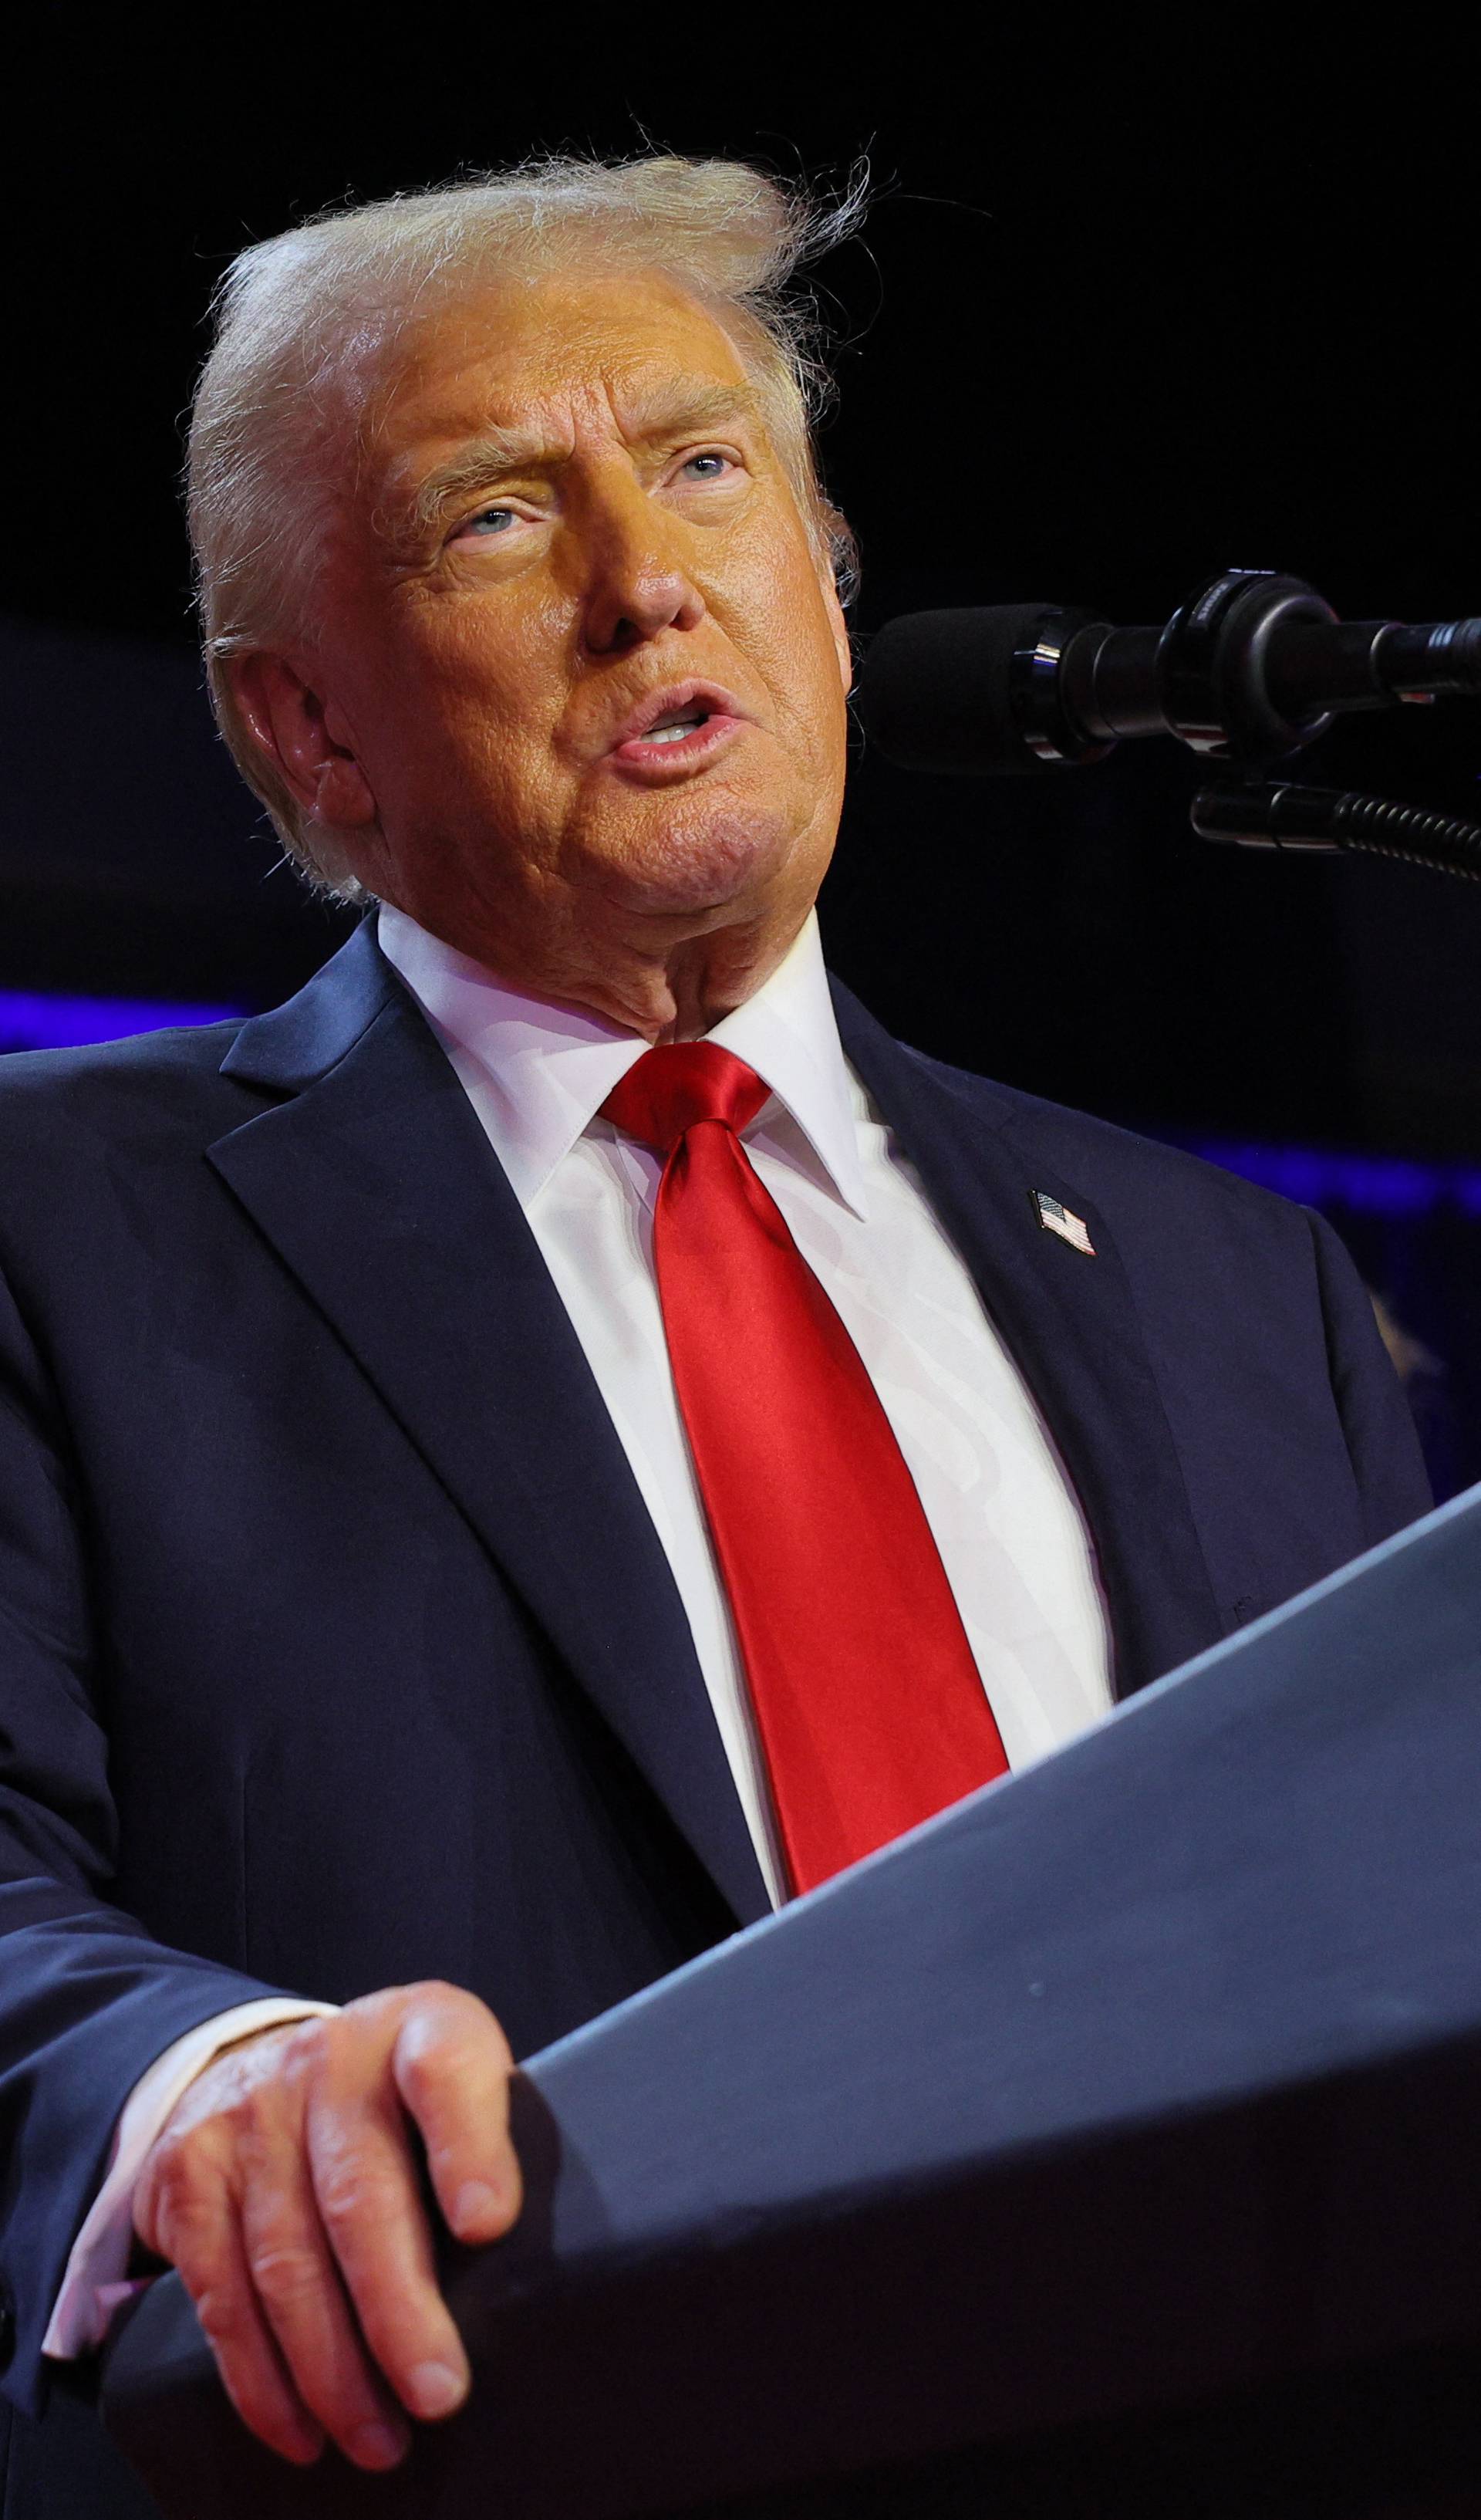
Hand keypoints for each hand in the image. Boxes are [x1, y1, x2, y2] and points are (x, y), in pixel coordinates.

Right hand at [133, 1981, 521, 2471]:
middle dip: (399, 2309)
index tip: (488, 2227)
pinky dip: (261, 2377)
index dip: (468, 2146)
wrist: (261, 2059)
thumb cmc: (397, 2096)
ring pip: (287, 2259)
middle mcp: (329, 2061)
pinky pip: (222, 2293)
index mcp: (418, 2026)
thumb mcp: (458, 2079)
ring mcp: (251, 2116)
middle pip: (360, 2193)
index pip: (444, 2069)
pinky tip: (300, 2427)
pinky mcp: (189, 2176)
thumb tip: (531, 2276)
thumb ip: (491, 2144)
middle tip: (439, 2393)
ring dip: (334, 2369)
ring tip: (379, 2438)